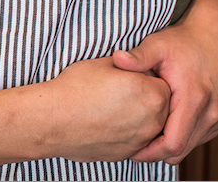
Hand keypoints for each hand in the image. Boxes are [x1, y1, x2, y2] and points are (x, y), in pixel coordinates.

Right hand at [44, 56, 170, 162]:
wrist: (55, 120)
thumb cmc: (78, 88)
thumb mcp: (107, 63)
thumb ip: (130, 66)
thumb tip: (134, 66)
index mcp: (151, 94)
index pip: (162, 81)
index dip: (146, 75)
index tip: (132, 73)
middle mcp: (152, 121)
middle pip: (160, 105)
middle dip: (147, 96)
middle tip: (123, 88)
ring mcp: (140, 141)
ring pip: (148, 124)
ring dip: (138, 114)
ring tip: (114, 104)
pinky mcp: (126, 154)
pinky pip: (135, 139)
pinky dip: (127, 130)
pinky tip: (108, 119)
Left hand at [111, 8, 217, 164]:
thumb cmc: (186, 39)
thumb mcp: (158, 44)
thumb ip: (138, 57)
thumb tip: (117, 60)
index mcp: (194, 99)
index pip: (172, 144)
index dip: (151, 153)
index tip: (132, 151)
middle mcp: (213, 112)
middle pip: (182, 150)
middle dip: (158, 151)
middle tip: (137, 143)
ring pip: (193, 144)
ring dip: (174, 141)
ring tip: (152, 130)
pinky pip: (204, 135)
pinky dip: (189, 134)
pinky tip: (172, 120)